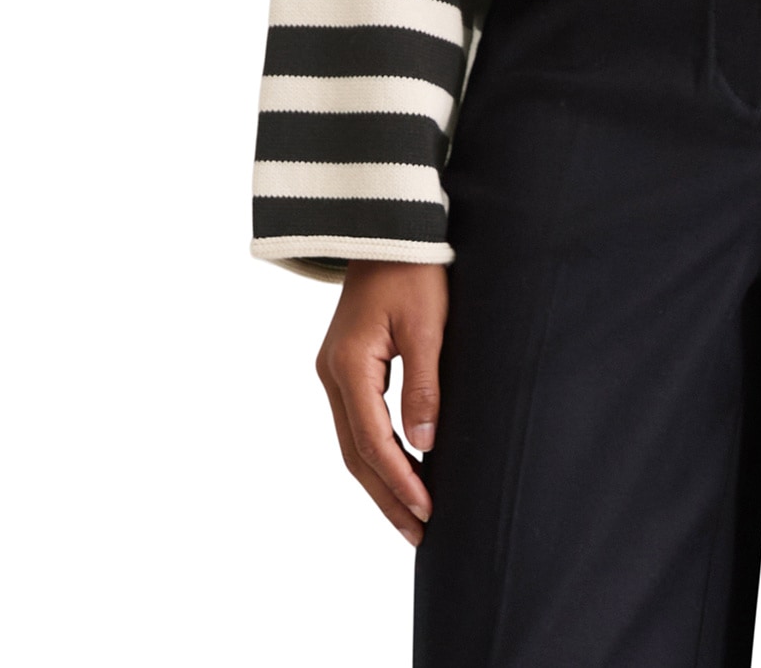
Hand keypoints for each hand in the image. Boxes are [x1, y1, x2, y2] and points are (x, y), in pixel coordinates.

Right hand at [316, 260, 448, 545]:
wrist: (391, 227)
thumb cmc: (414, 267)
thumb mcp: (428, 324)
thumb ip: (424, 384)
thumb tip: (425, 444)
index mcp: (348, 365)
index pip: (373, 442)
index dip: (400, 481)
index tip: (427, 511)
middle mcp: (332, 373)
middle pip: (356, 453)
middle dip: (387, 496)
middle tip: (419, 533)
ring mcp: (334, 371)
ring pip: (354, 442)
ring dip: (381, 480)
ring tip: (411, 517)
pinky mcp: (346, 366)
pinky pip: (358, 422)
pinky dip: (378, 453)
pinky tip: (401, 470)